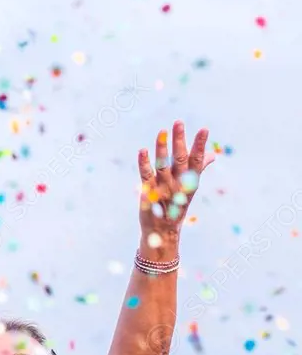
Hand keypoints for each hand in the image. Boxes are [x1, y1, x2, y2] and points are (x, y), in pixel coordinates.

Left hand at [137, 120, 214, 246]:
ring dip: (162, 149)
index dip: (200, 145)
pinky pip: (146, 176)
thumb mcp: (190, 187)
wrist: (162, 231)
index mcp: (189, 182)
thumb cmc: (177, 205)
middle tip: (178, 123)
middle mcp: (177, 184)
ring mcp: (162, 189)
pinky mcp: (148, 193)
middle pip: (179, 160)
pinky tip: (142, 150)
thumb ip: (198, 169)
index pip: (196, 161)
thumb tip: (212, 154)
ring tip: (161, 131)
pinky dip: (144, 163)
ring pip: (163, 166)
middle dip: (179, 141)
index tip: (204, 129)